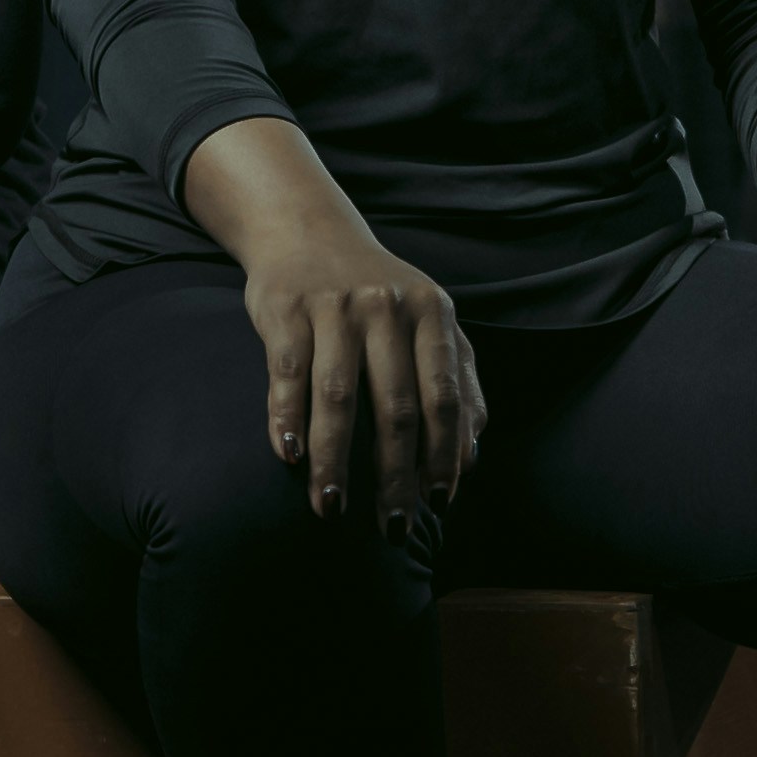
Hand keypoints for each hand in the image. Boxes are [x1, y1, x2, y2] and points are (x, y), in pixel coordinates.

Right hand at [242, 234, 484, 527]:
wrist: (305, 230)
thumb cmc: (377, 294)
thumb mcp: (430, 321)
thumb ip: (460, 381)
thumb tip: (471, 458)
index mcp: (432, 313)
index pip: (445, 397)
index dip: (444, 455)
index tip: (438, 504)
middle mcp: (387, 307)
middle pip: (396, 407)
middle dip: (395, 476)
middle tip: (391, 527)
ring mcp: (334, 307)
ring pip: (338, 399)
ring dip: (335, 461)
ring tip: (331, 509)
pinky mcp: (286, 310)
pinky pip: (287, 374)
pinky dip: (286, 419)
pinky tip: (288, 457)